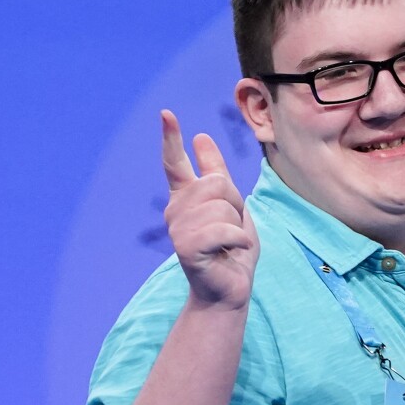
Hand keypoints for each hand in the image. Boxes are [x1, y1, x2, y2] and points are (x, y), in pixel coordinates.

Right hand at [161, 109, 258, 310]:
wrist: (230, 290)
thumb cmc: (231, 250)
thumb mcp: (232, 206)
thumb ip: (217, 174)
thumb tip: (201, 137)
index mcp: (186, 199)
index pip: (174, 164)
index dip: (171, 138)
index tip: (167, 114)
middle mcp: (176, 211)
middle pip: (215, 183)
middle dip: (235, 204)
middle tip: (231, 229)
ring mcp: (178, 230)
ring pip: (221, 206)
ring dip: (236, 226)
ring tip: (228, 244)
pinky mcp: (187, 248)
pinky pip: (224, 230)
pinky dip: (238, 241)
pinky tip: (231, 253)